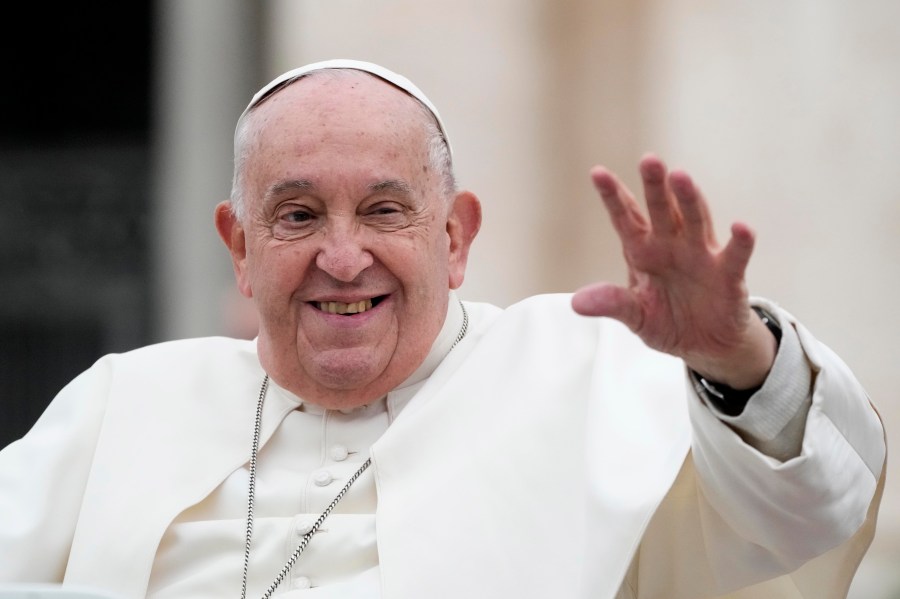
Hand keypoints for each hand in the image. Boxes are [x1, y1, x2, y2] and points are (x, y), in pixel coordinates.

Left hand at [571, 154, 776, 388]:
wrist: (705, 345)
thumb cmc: (667, 321)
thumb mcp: (636, 316)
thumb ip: (612, 304)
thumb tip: (576, 303)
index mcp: (643, 251)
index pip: (626, 218)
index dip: (613, 196)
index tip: (597, 172)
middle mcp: (672, 245)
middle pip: (661, 210)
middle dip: (654, 186)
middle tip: (648, 160)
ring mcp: (701, 256)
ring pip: (695, 221)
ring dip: (689, 199)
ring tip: (681, 177)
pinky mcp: (728, 275)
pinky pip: (735, 255)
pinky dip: (740, 242)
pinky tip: (741, 227)